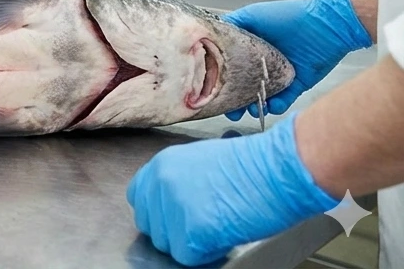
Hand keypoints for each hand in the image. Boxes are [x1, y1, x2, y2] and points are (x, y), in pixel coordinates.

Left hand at [126, 115, 338, 265]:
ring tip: (219, 225)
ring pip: (167, 244)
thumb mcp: (201, 162)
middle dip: (175, 231)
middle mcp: (161, 184)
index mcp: (161, 165)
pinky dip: (206, 253)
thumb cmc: (253, 167)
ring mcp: (174, 207)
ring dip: (191, 242)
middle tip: (204, 224)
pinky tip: (224, 235)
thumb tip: (174, 205)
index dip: (160, 213)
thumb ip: (178, 182)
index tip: (177, 218)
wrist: (278, 170)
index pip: (140, 199)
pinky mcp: (192, 230)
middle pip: (151, 226)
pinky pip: (187, 256)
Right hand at [223, 0, 371, 119]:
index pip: (233, 66)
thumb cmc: (289, 16)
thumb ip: (232, 25)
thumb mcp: (253, 15)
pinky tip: (272, 106)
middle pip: (245, 84)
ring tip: (251, 110)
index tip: (213, 89)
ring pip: (263, 95)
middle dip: (236, 99)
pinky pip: (285, 99)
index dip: (223, 78)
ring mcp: (281, 73)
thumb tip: (212, 33)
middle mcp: (265, 61)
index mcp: (252, 46)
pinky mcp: (298, 83)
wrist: (326, 24)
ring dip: (255, 105)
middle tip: (230, 109)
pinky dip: (278, 105)